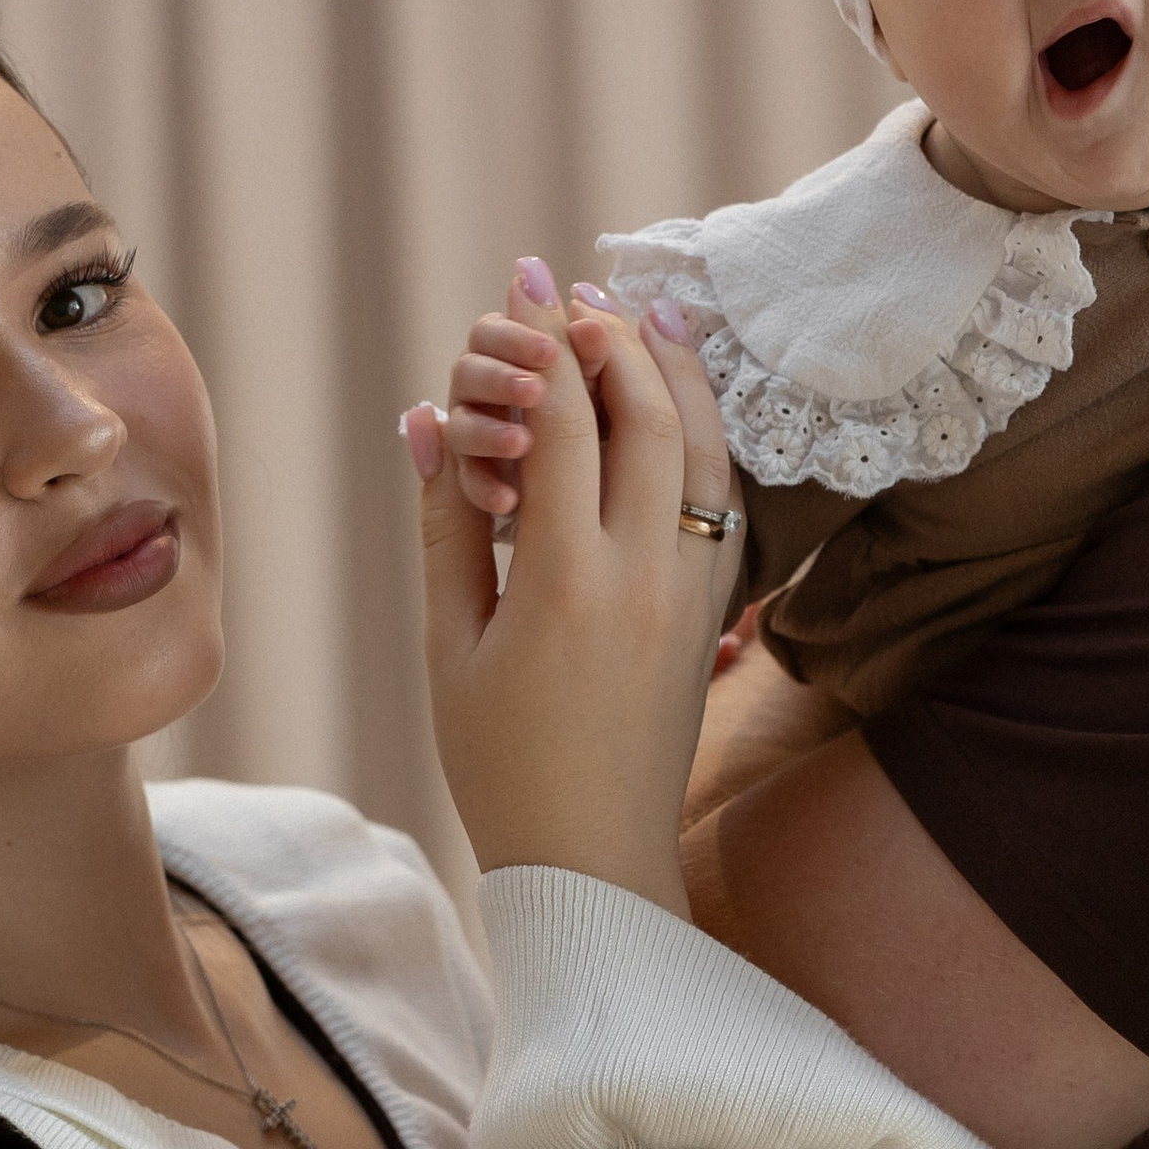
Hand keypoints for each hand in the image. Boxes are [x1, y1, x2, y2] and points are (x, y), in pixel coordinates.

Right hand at [407, 260, 742, 913]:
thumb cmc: (501, 763)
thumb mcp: (452, 645)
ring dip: (673, 372)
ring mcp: (694, 593)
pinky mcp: (717, 612)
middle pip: (645, 417)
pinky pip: (722, 498)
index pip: (562, 424)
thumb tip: (426, 418)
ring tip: (643, 311)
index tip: (517, 290)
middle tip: (575, 290)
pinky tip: (680, 400)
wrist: (594, 859)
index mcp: (564, 581)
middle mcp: (644, 575)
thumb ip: (444, 524)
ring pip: (703, 451)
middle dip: (610, 338)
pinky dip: (703, 434)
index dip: (537, 346)